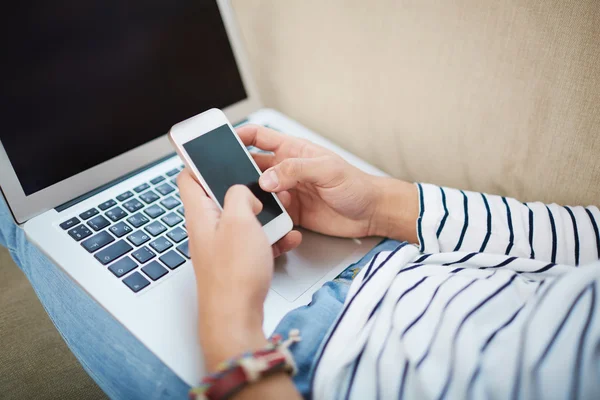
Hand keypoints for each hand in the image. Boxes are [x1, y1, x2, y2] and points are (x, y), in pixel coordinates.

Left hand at [177, 169, 300, 370]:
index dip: (199, 161)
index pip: (188, 178)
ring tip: (280, 216)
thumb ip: (239, 195)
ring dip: (263, 216)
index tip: (214, 151)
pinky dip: (269, 238)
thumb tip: (241, 189)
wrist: (236, 318)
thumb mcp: (240, 221)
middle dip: (244, 190)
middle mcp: (207, 229)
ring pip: (242, 220)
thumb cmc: (234, 274)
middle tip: (260, 186)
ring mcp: (221, 247)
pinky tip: (285, 239)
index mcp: (200, 214)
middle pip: (220, 197)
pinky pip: (253, 241)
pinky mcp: (236, 262)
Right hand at [237, 125, 418, 241]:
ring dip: (249, 193)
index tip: (222, 140)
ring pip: (258, 189)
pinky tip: (259, 215)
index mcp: (294, 151)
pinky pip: (270, 211)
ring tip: (239, 197)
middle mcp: (287, 170)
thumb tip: (268, 178)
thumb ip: (296, 170)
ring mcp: (288, 191)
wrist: (371, 213)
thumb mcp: (326, 170)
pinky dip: (261, 213)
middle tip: (222, 174)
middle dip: (236, 167)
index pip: (260, 137)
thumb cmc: (356, 185)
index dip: (241, 135)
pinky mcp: (291, 212)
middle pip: (253, 165)